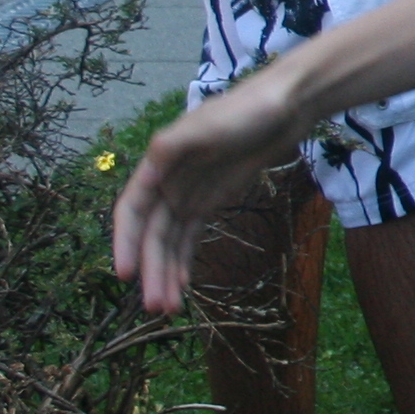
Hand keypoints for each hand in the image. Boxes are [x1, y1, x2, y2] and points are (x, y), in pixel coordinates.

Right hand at [112, 79, 305, 312]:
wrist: (289, 104)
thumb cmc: (247, 110)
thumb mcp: (206, 126)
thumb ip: (174, 146)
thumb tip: (148, 168)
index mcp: (160, 163)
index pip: (132, 210)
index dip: (126, 243)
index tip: (126, 275)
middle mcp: (169, 180)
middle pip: (152, 234)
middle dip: (152, 270)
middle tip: (158, 308)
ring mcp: (191, 191)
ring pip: (170, 240)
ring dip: (166, 272)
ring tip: (169, 309)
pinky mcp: (213, 197)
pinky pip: (191, 235)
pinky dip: (184, 259)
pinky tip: (183, 285)